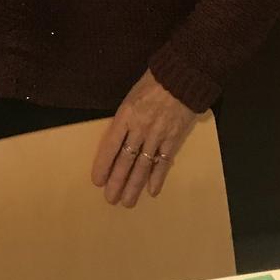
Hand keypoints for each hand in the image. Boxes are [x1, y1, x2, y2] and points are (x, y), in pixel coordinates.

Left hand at [91, 70, 197, 207]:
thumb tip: (118, 140)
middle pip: (126, 160)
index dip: (103, 165)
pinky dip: (158, 177)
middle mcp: (140, 128)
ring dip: (134, 185)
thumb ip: (125, 118)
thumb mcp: (131, 96)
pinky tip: (152, 191)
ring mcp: (158, 135)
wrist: (181, 77)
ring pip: (143, 165)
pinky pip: (164, 162)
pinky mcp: (174, 139)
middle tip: (110, 199)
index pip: (111, 145)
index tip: (97, 181)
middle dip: (117, 182)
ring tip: (127, 202)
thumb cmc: (153, 82)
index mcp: (126, 115)